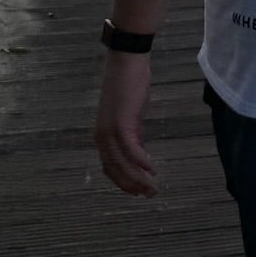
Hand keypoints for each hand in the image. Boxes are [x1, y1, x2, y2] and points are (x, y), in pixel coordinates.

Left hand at [93, 51, 156, 195]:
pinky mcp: (122, 124)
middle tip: (149, 194)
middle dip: (132, 185)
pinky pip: (132, 151)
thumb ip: (133, 133)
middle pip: (115, 170)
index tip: (137, 191)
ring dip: (139, 179)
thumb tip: (139, 151)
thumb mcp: (130, 114)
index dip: (123, 182)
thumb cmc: (130, 84)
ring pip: (123, 165)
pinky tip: (153, 169)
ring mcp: (110, 131)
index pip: (110, 167)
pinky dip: (142, 163)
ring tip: (153, 187)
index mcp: (102, 135)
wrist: (127, 62)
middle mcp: (102, 137)